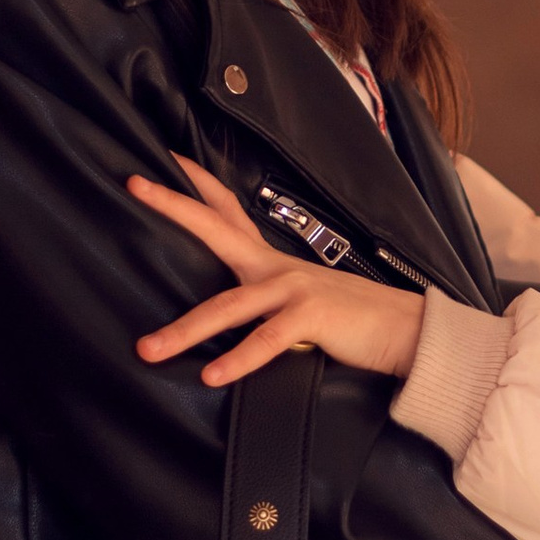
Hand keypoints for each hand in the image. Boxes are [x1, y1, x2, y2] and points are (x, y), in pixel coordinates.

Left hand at [131, 158, 426, 389]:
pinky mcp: (311, 316)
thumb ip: (263, 306)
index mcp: (271, 261)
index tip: (161, 162)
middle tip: (134, 185)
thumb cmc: (352, 320)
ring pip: (227, 306)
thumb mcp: (300, 303)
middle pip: (216, 229)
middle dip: (174, 206)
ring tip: (149, 349)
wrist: (404, 330)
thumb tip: (228, 322)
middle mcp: (276, 266)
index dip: (195, 185)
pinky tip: (212, 376)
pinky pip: (265, 340)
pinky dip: (237, 360)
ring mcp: (293, 288)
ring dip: (185, 330)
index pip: (226, 212)